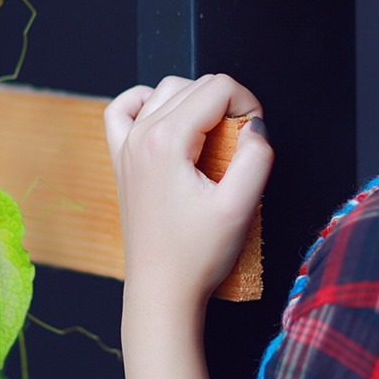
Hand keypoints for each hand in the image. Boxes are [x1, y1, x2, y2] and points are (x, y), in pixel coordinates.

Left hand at [104, 74, 273, 311]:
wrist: (161, 292)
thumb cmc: (197, 255)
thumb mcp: (239, 207)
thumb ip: (256, 156)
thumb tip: (256, 125)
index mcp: (166, 140)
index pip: (218, 87)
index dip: (248, 104)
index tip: (256, 138)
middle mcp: (140, 135)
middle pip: (194, 85)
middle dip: (227, 105)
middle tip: (241, 147)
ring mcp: (125, 146)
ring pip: (165, 90)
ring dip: (196, 103)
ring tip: (214, 141)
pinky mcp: (121, 161)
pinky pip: (123, 110)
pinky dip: (147, 103)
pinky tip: (167, 122)